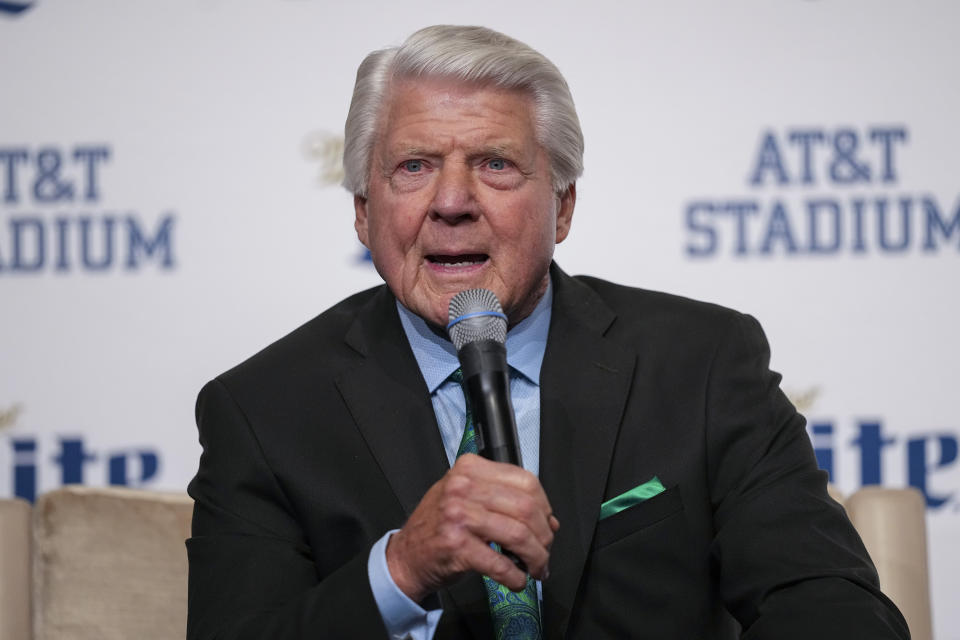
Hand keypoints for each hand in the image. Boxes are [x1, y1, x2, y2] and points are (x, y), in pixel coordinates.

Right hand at [385, 453, 559, 602]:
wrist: (406, 555)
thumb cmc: (439, 526)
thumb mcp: (467, 498)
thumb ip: (504, 500)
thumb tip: (549, 520)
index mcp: (470, 469)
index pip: (525, 481)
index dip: (544, 506)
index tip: (547, 523)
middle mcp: (463, 487)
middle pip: (526, 508)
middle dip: (544, 536)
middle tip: (544, 551)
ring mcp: (458, 516)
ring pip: (518, 536)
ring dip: (535, 558)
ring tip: (535, 568)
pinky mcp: (457, 546)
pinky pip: (500, 563)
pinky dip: (515, 577)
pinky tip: (516, 580)